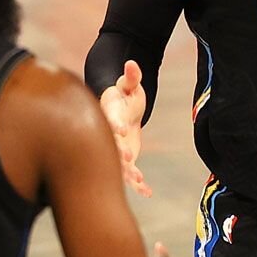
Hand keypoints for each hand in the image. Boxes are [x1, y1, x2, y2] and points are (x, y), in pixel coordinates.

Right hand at [100, 60, 149, 196]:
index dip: (115, 125)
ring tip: (139, 181)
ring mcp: (116, 148)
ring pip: (119, 163)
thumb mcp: (128, 85)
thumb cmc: (123, 95)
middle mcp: (109, 135)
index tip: (121, 130)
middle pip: (111, 145)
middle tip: (127, 159)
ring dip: (128, 173)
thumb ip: (131, 77)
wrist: (120, 110)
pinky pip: (130, 173)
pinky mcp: (125, 158)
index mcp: (108, 115)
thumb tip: (131, 64)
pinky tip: (147, 192)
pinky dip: (137, 183)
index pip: (110, 119)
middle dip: (118, 153)